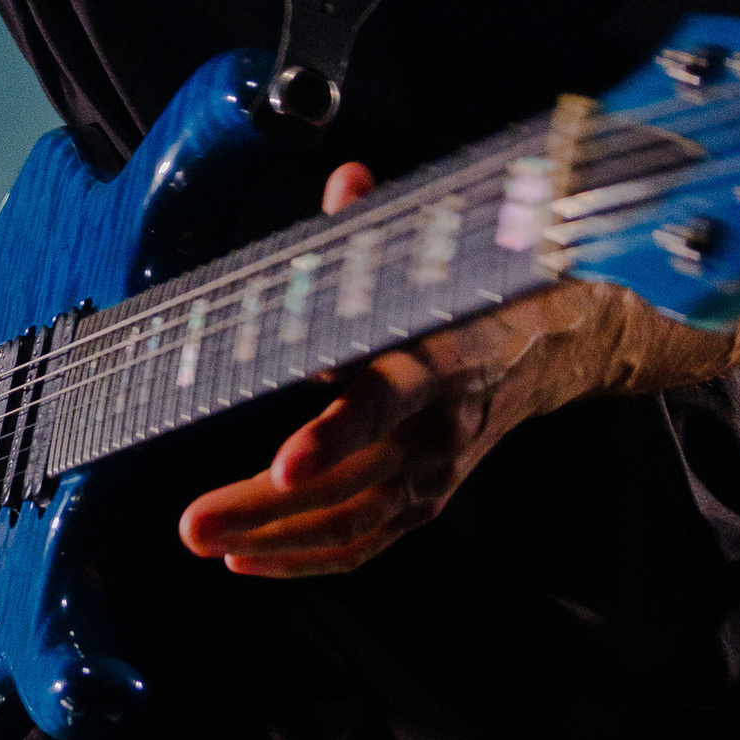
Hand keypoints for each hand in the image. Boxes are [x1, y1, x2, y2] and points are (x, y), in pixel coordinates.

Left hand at [176, 161, 609, 577]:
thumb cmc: (467, 298)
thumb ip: (374, 231)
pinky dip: (302, 558)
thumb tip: (347, 180)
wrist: (548, 349)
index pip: (384, 403)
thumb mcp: (431, 261)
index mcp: (438, 364)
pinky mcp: (426, 504)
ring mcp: (434, 477)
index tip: (284, 465)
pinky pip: (361, 545)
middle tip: (190, 525)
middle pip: (348, 485)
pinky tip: (246, 559)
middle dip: (263, 509)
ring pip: (348, 525)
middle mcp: (439, 431)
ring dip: (269, 541)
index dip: (335, 437)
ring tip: (202, 541)